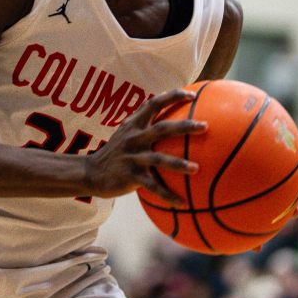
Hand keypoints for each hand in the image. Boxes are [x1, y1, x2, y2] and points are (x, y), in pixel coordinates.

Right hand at [83, 88, 206, 202]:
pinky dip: (168, 195)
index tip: (192, 95)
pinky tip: (183, 203)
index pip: (153, 104)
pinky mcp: (130, 176)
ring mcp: (132, 157)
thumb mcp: (126, 132)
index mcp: (134, 124)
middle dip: (184, 126)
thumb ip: (143, 121)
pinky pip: (152, 187)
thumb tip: (168, 108)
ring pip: (158, 159)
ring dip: (178, 163)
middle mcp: (133, 138)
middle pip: (161, 129)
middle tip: (205, 126)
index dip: (172, 97)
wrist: (91, 172)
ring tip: (196, 168)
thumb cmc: (117, 151)